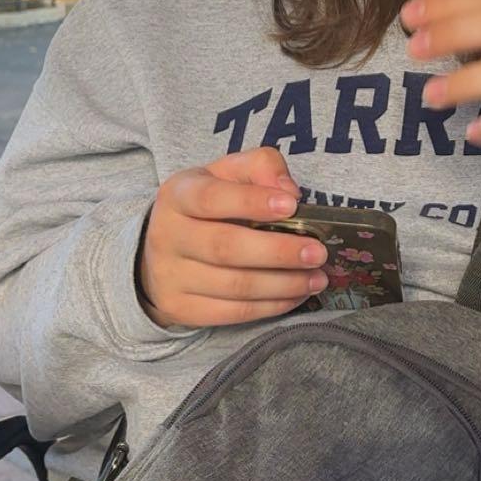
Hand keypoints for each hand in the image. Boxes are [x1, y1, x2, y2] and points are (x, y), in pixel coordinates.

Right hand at [137, 146, 328, 328]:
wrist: (163, 251)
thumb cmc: (207, 207)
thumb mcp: (227, 174)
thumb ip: (261, 167)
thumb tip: (289, 192)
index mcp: (178, 195)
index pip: (211, 198)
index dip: (251, 202)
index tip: (292, 205)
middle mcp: (167, 235)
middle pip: (225, 248)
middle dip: (277, 252)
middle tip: (317, 253)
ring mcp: (170, 276)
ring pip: (234, 286)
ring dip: (283, 284)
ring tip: (316, 278)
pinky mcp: (181, 308)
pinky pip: (233, 313)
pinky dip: (271, 306)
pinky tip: (296, 295)